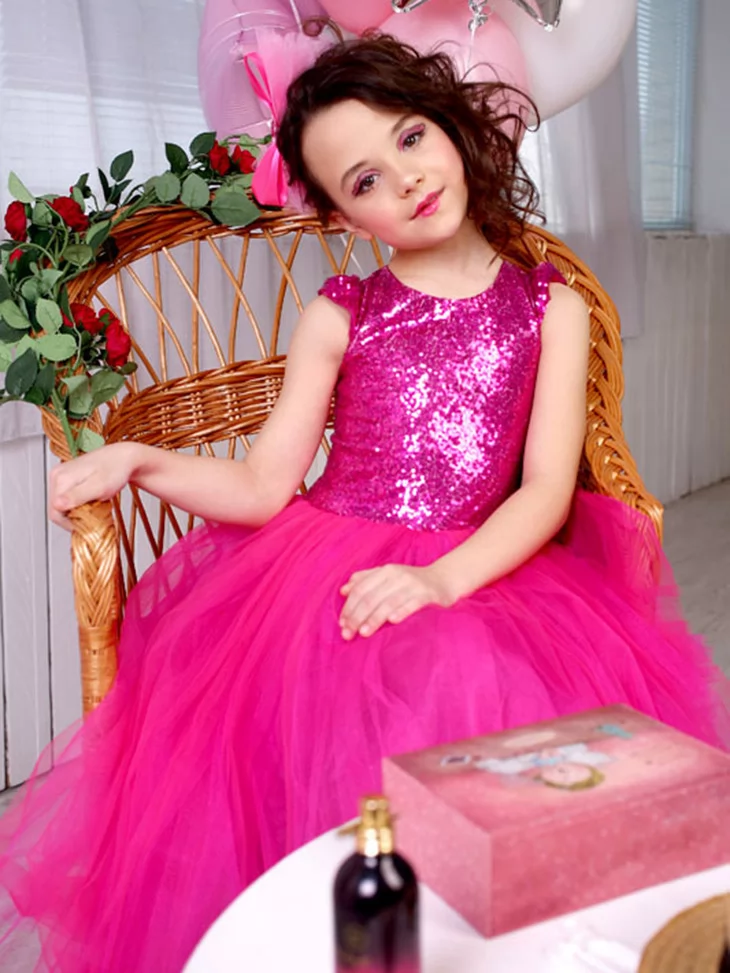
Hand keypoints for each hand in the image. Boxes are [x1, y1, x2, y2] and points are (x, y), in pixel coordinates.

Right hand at [49, 442, 139, 530]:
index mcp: (61, 478)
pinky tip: (92, 499)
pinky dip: (79, 503)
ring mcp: (62, 476)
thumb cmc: (115, 470)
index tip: (88, 523)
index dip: (71, 523)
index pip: (55, 512)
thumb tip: (57, 504)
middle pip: (57, 509)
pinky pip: (68, 498)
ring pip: (63, 505)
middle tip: (94, 514)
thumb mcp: (99, 487)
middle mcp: (57, 475)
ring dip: (77, 510)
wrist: (124, 457)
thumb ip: (77, 496)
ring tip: (94, 505)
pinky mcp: (68, 478)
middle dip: (74, 516)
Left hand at [339, 563, 453, 640]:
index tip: (342, 624)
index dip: (349, 607)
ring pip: (388, 602)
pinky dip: (402, 611)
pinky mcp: (427, 594)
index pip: (361, 589)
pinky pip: (412, 603)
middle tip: (348, 634)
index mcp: (384, 572)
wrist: (445, 579)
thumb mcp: (388, 577)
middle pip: (371, 597)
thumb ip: (366, 580)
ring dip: (374, 618)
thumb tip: (343, 590)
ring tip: (364, 633)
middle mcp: (397, 575)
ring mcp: (412, 584)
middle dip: (357, 616)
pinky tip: (392, 621)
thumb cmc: (412, 582)